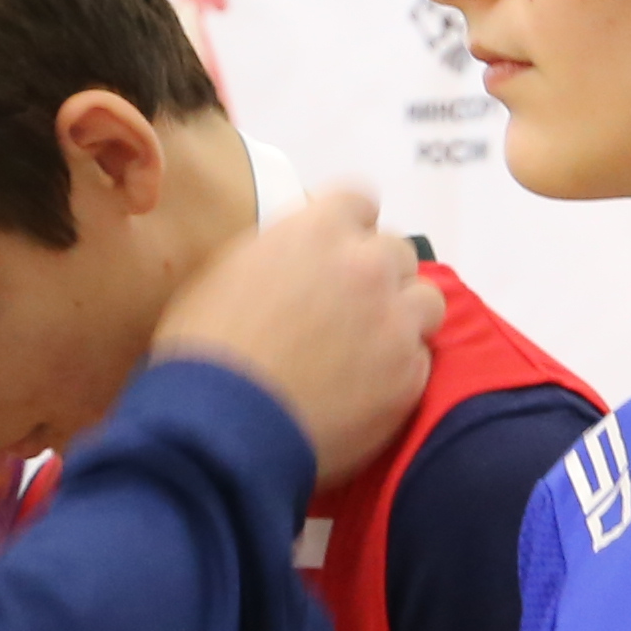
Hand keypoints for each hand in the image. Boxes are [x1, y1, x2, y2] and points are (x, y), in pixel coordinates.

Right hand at [151, 193, 446, 485]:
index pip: (359, 200)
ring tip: (368, 346)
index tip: (333, 250)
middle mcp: (367, 267)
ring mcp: (395, 323)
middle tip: (344, 308)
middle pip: (396, 251)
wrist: (223, 430)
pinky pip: (419, 359)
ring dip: (401, 315)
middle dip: (375, 273)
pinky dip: (398, 369)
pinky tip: (363, 390)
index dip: (347, 226)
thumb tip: (297, 256)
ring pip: (425, 300)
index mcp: (317, 231)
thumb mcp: (225, 273)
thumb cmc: (206, 351)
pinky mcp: (409, 378)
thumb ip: (276, 252)